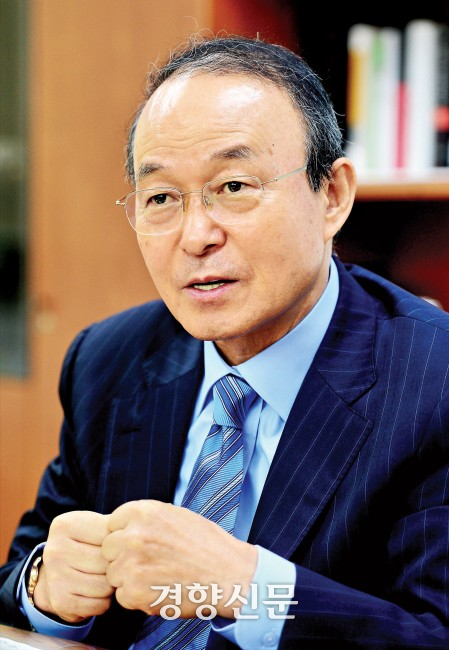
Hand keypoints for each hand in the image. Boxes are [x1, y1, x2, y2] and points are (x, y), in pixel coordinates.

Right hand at [34, 511, 113, 622]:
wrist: (55, 575)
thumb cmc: (86, 546)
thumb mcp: (97, 528)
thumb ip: (117, 526)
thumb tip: (140, 532)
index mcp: (66, 525)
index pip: (110, 537)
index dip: (118, 545)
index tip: (113, 546)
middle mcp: (56, 549)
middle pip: (108, 562)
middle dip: (115, 566)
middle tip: (108, 565)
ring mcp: (55, 577)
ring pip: (105, 585)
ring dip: (110, 586)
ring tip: (101, 578)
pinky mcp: (60, 602)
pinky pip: (99, 605)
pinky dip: (102, 602)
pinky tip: (93, 593)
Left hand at [102, 500, 257, 617]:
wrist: (228, 575)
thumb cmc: (207, 545)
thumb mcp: (176, 515)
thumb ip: (147, 519)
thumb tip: (124, 526)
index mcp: (144, 512)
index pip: (113, 522)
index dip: (125, 534)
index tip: (141, 542)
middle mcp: (134, 535)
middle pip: (108, 548)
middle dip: (123, 556)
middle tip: (149, 562)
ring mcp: (132, 564)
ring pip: (113, 573)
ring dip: (129, 578)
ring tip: (158, 576)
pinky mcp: (134, 592)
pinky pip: (122, 595)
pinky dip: (137, 597)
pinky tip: (159, 589)